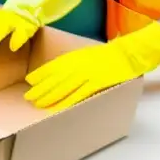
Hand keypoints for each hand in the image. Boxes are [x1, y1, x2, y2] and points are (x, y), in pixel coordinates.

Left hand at [24, 21, 159, 111]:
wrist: (131, 52)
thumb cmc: (112, 54)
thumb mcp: (90, 54)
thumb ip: (78, 61)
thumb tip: (65, 71)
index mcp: (77, 56)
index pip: (54, 65)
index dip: (41, 74)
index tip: (29, 81)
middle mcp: (79, 64)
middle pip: (55, 78)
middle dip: (41, 88)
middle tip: (29, 97)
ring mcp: (88, 73)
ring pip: (63, 86)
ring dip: (49, 96)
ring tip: (37, 104)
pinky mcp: (98, 82)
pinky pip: (79, 93)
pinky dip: (67, 101)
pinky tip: (58, 107)